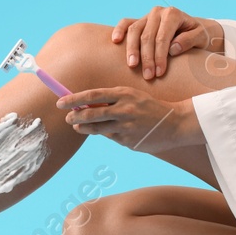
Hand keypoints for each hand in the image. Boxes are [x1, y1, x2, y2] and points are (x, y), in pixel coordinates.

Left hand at [55, 87, 200, 154]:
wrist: (175, 123)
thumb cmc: (149, 107)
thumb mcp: (131, 96)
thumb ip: (110, 100)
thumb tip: (84, 106)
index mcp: (124, 93)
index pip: (92, 95)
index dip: (74, 99)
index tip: (60, 102)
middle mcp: (124, 109)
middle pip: (91, 113)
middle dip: (75, 117)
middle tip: (68, 118)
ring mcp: (126, 126)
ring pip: (97, 129)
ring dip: (84, 128)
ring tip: (78, 127)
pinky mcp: (129, 141)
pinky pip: (111, 138)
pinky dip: (107, 135)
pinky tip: (113, 131)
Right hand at [111, 6, 221, 80]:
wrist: (193, 28)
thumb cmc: (197, 35)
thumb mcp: (201, 37)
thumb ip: (189, 40)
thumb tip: (173, 49)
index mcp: (173, 14)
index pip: (162, 37)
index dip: (159, 56)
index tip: (159, 73)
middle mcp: (158, 12)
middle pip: (147, 36)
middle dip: (146, 58)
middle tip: (148, 76)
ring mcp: (147, 16)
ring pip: (134, 31)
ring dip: (132, 49)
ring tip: (132, 66)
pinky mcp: (140, 20)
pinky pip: (126, 23)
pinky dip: (119, 30)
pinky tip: (115, 41)